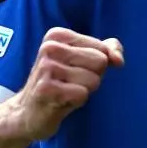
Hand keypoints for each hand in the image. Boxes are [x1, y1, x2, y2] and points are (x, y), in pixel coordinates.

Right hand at [15, 27, 123, 141]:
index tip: (75, 70)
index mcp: (57, 35)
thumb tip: (119, 59)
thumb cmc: (61, 83)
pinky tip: (61, 101)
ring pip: (93, 79)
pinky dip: (77, 101)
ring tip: (65, 92)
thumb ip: (108, 50)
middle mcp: (49, 47)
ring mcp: (46, 67)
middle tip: (70, 83)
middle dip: (92, 77)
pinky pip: (82, 94)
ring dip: (84, 90)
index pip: (102, 49)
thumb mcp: (84, 60)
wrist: (27, 112)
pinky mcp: (46, 88)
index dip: (97, 65)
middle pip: (100, 62)